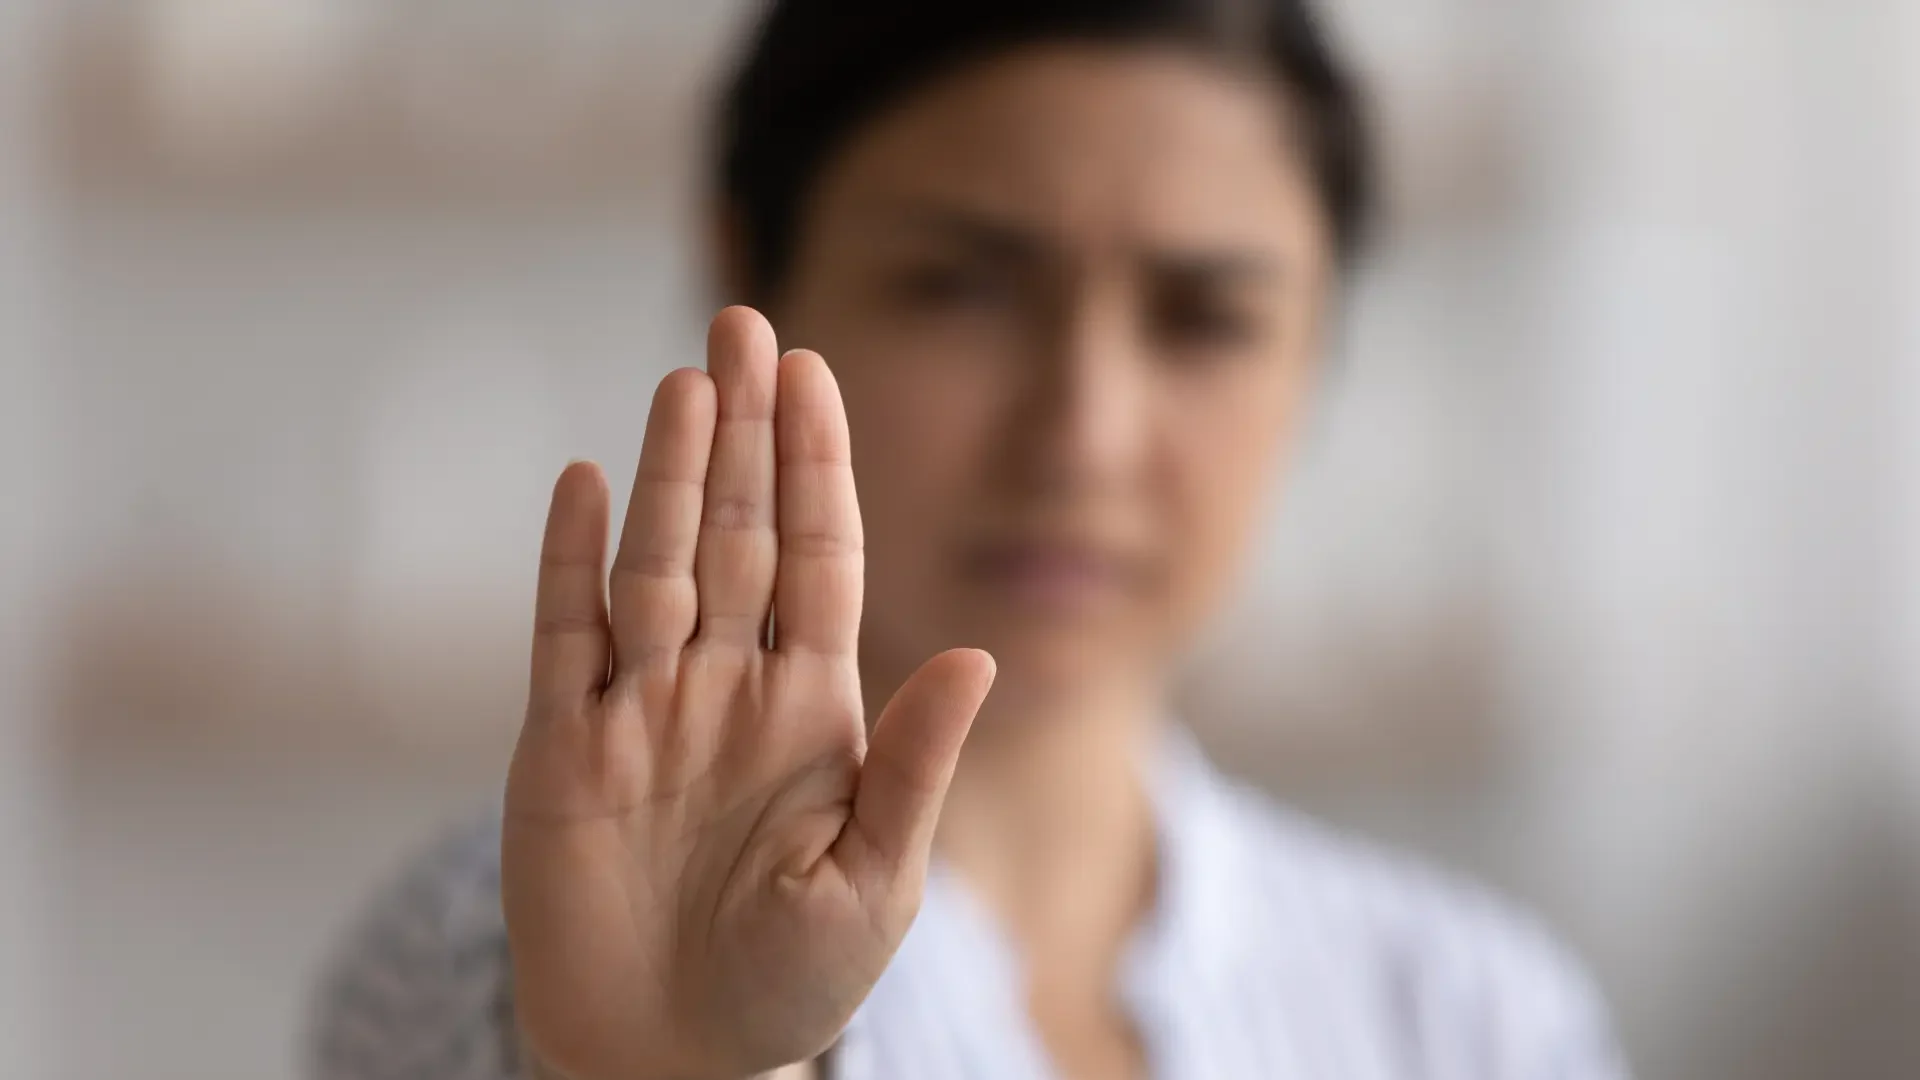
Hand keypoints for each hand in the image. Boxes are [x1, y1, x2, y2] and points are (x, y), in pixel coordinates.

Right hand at [502, 307, 995, 1079]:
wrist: (674, 1059)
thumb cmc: (790, 981)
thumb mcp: (876, 879)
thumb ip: (916, 763)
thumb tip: (979, 653)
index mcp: (812, 708)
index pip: (818, 558)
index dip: (817, 467)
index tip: (817, 375)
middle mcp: (726, 687)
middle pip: (737, 534)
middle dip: (745, 432)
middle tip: (747, 323)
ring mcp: (642, 710)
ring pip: (658, 564)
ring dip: (671, 474)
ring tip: (687, 380)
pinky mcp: (562, 751)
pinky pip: (564, 639)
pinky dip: (569, 563)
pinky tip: (587, 484)